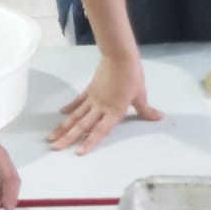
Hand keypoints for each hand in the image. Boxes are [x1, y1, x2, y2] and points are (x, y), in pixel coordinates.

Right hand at [47, 53, 163, 154]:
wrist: (120, 57)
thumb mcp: (140, 95)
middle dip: (68, 138)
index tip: (78, 152)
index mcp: (114, 112)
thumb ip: (146, 110)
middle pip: (82, 125)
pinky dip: (70, 108)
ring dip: (63, 127)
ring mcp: (92, 99)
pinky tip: (62, 114)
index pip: (100, 131)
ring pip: (76, 116)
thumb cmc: (132, 76)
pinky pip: (78, 102)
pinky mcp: (89, 90)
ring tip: (51, 137)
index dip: (90, 142)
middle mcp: (100, 108)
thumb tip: (159, 117)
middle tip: (54, 148)